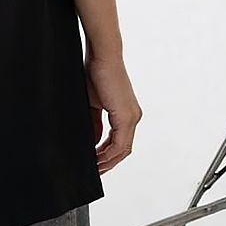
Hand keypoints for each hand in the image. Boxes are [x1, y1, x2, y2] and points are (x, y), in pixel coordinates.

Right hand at [84, 51, 142, 173]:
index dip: (107, 155)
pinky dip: (108, 153)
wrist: (102, 55)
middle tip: (94, 170)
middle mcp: (132, 116)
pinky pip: (119, 144)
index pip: (119, 142)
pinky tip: (96, 157)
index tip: (95, 162)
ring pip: (122, 149)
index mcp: (125, 112)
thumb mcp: (92, 103)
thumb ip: (94, 123)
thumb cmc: (95, 72)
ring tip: (94, 167)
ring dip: (108, 160)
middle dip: (108, 162)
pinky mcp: (126, 116)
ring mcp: (131, 117)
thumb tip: (93, 141)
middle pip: (123, 149)